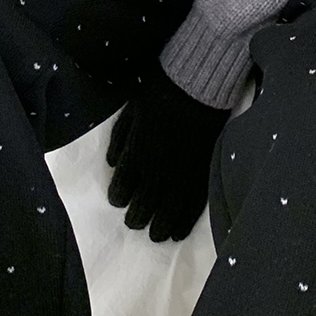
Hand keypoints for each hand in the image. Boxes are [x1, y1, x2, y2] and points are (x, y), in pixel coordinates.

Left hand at [106, 62, 229, 241]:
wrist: (199, 81)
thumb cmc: (161, 88)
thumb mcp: (131, 108)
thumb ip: (120, 137)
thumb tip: (111, 164)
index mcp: (136, 152)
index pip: (122, 187)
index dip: (119, 197)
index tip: (119, 201)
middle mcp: (157, 170)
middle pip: (143, 206)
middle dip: (136, 217)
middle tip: (134, 222)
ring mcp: (182, 175)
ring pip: (168, 212)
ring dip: (159, 227)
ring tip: (155, 235)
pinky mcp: (204, 174)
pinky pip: (193, 207)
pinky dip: (184, 222)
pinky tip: (177, 233)